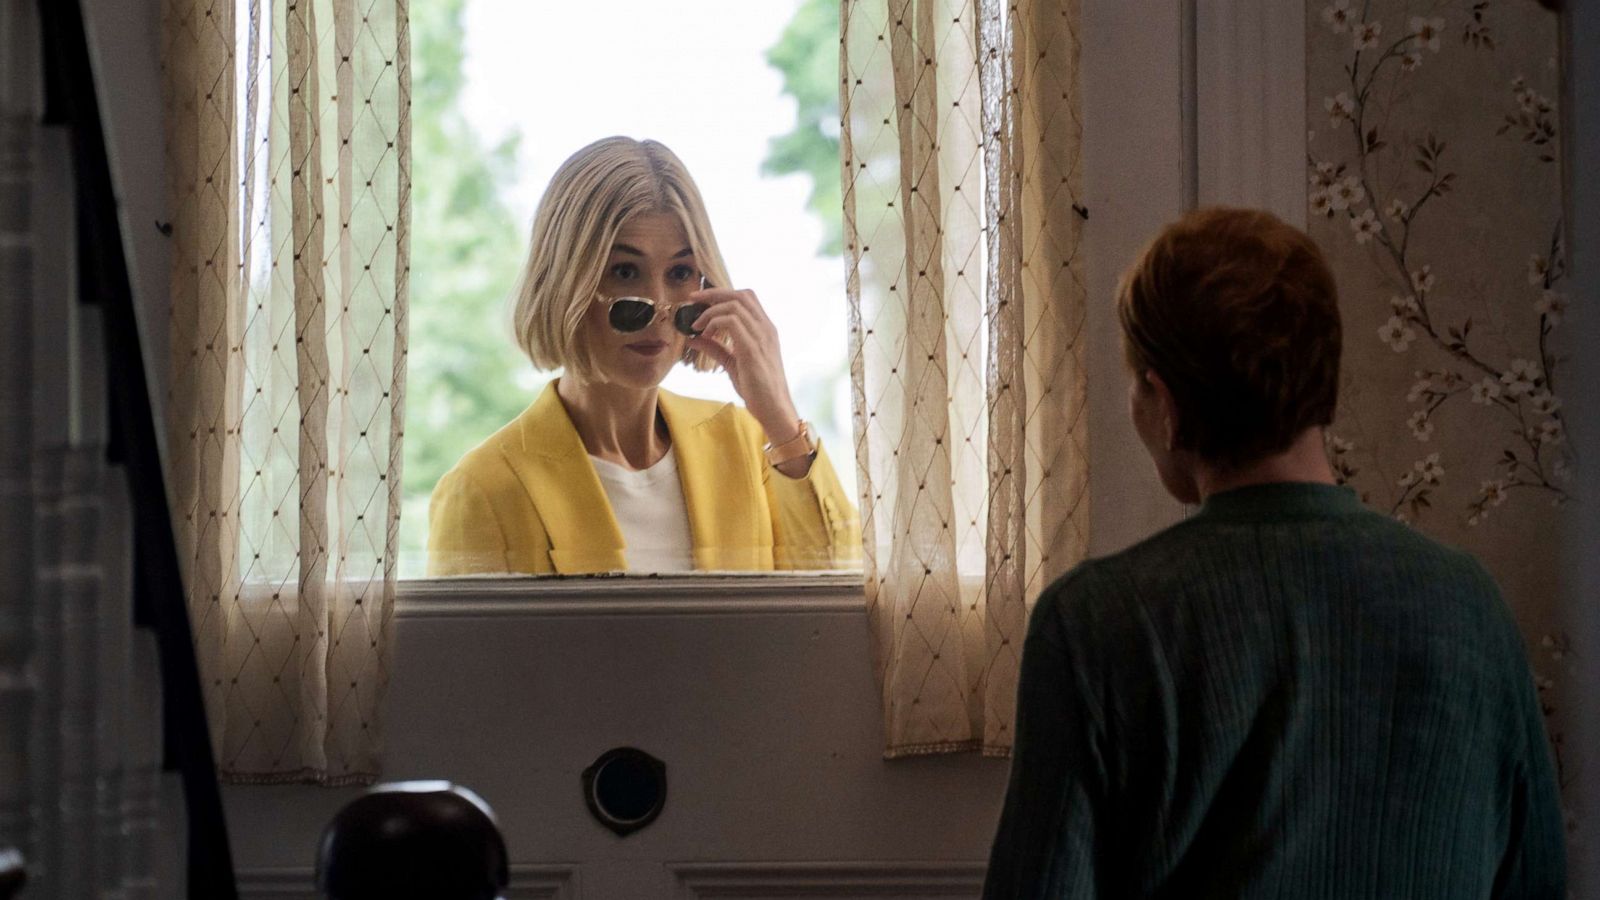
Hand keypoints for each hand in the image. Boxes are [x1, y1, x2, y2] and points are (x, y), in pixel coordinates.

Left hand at [686, 287, 803, 446]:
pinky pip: (731, 322)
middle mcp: (766, 328)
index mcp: (764, 329)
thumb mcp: (732, 364)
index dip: (721, 294)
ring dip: (710, 311)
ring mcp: (761, 336)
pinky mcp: (752, 348)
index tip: (700, 300)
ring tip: (697, 325)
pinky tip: (706, 336)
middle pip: (741, 295)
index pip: (745, 298)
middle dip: (713, 293)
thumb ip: (715, 348)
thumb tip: (692, 338)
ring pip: (734, 305)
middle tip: (693, 301)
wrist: (774, 409)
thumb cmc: (757, 389)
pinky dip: (714, 324)